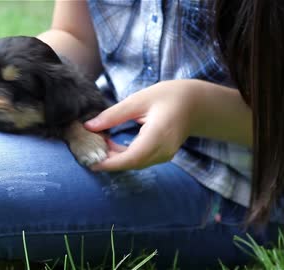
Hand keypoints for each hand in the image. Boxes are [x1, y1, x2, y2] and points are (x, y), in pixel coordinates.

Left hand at [84, 80, 200, 170]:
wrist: (196, 104)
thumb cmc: (168, 96)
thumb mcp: (138, 100)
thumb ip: (113, 115)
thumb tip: (89, 126)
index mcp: (159, 135)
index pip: (132, 157)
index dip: (110, 163)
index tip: (91, 162)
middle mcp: (163, 150)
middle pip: (131, 163)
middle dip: (107, 160)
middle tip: (87, 149)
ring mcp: (164, 155)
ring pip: (134, 163)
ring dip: (114, 158)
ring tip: (96, 144)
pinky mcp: (162, 156)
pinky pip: (139, 160)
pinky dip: (122, 156)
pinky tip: (109, 145)